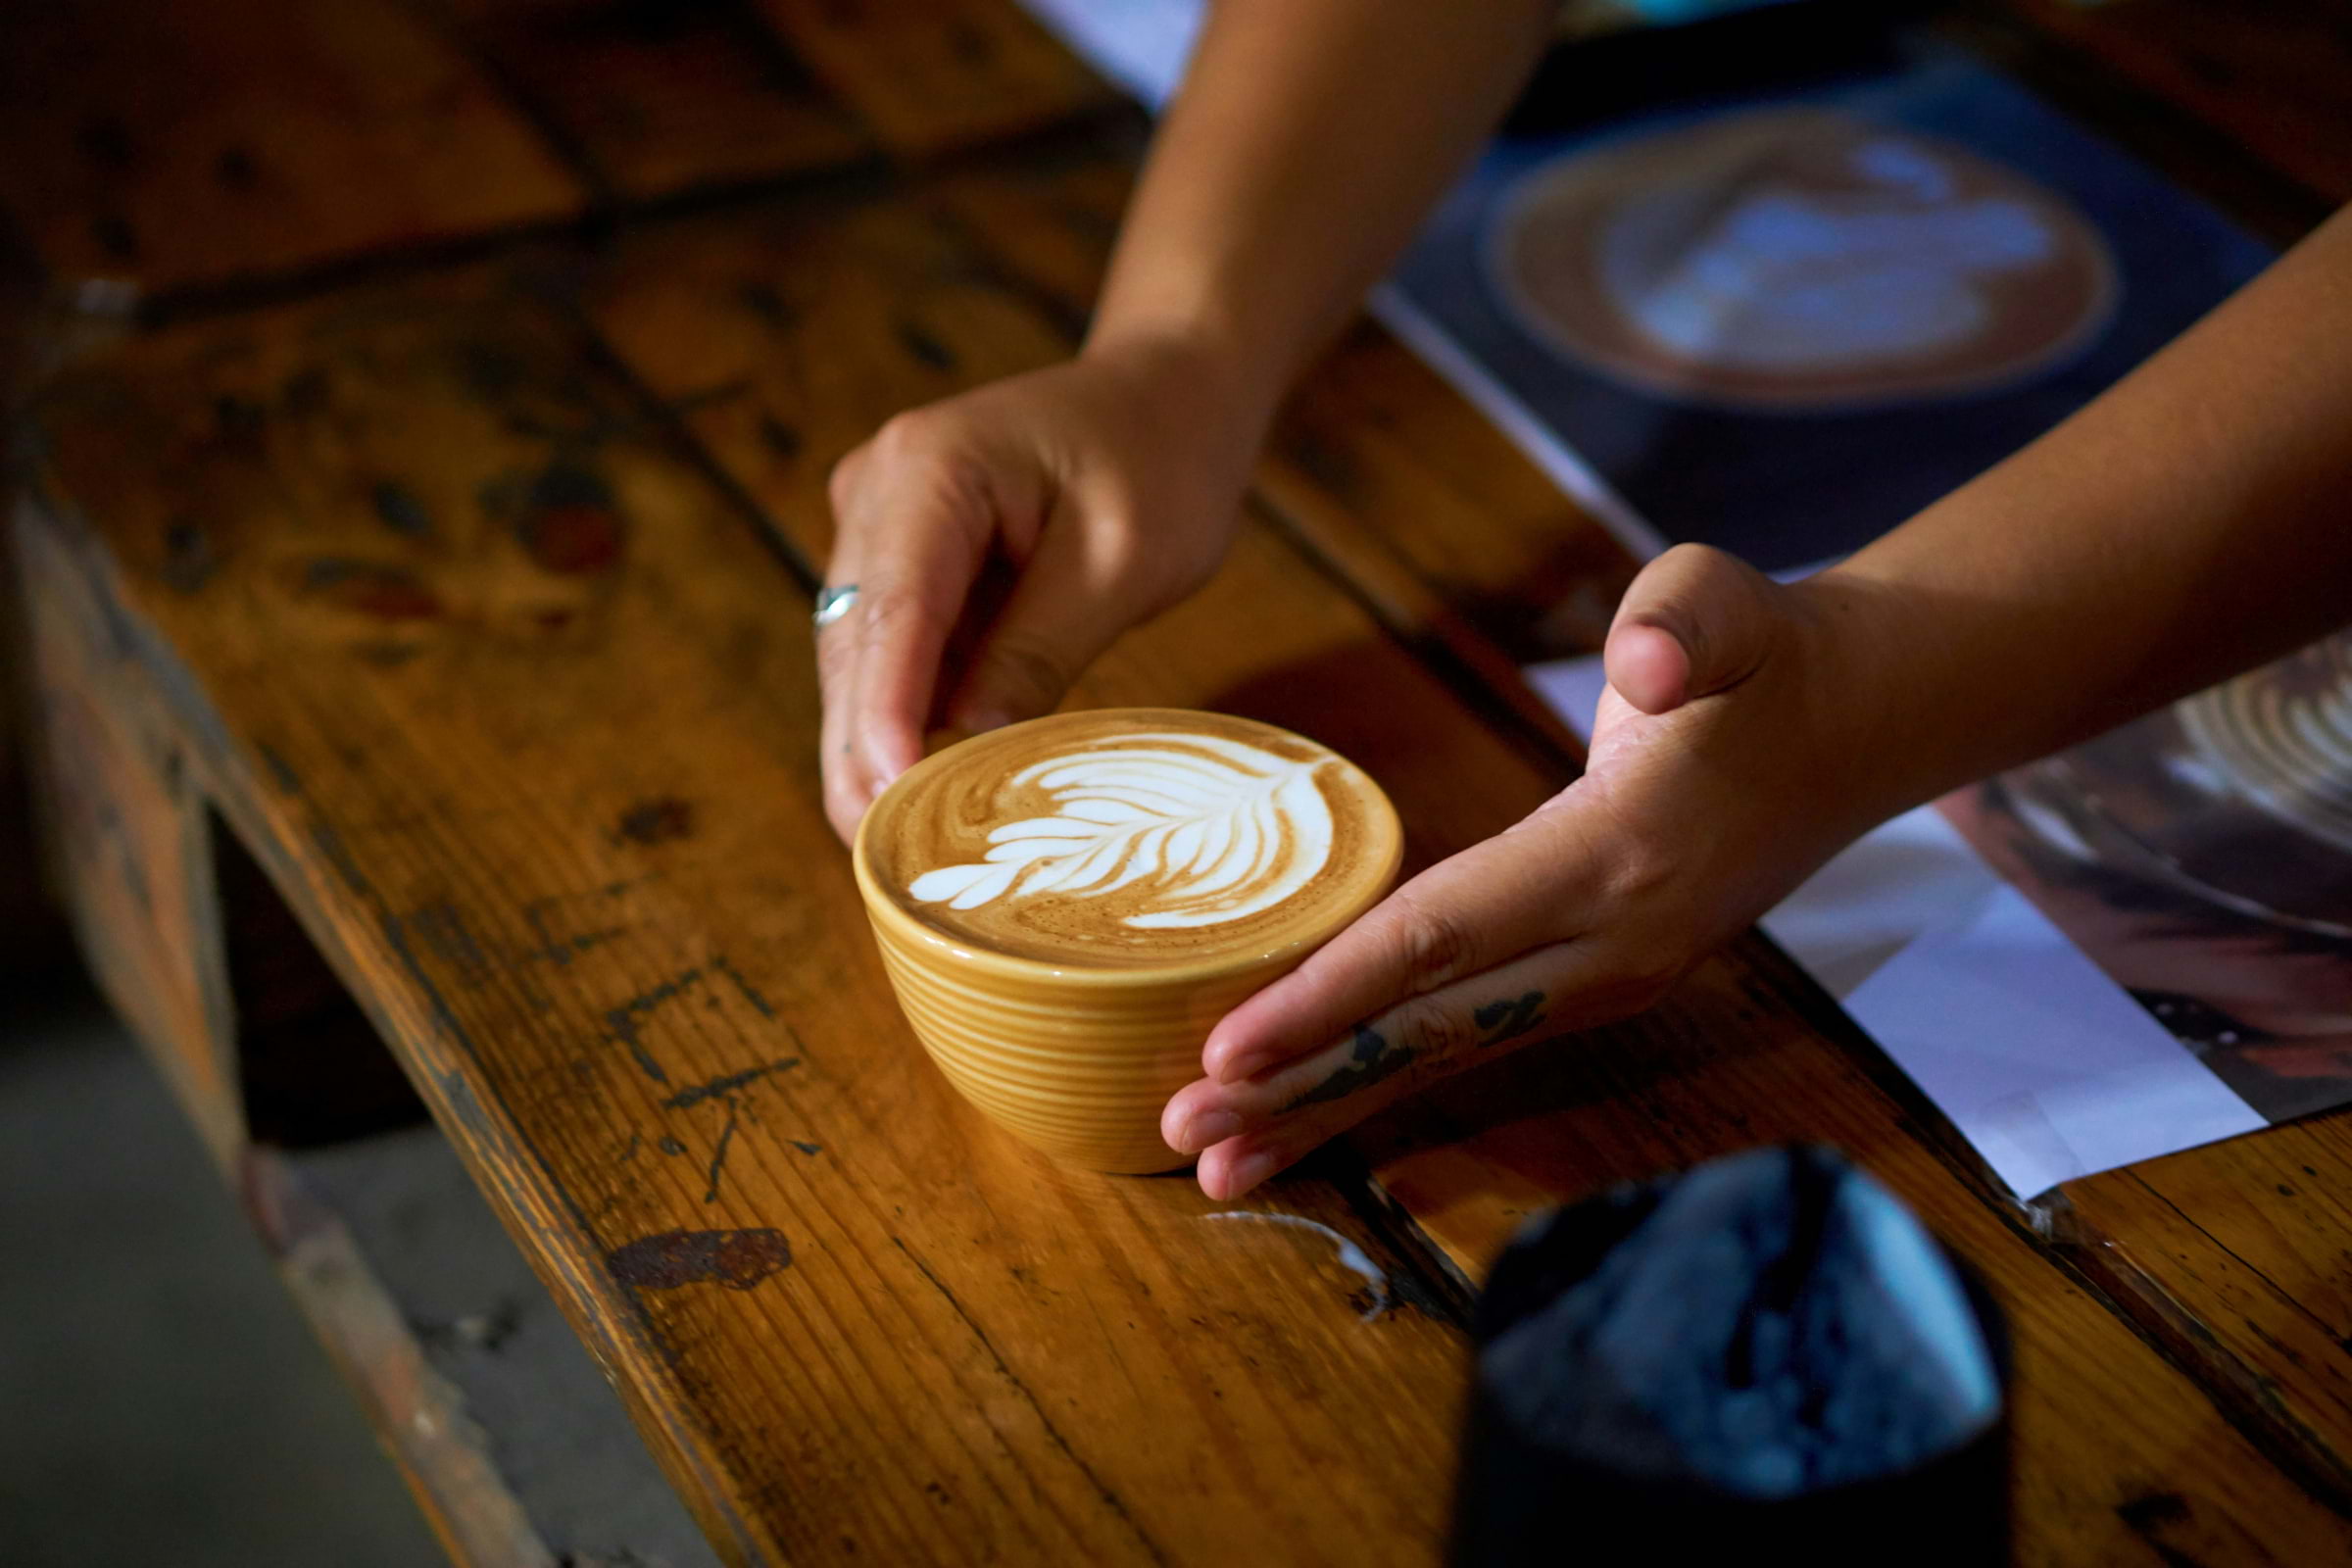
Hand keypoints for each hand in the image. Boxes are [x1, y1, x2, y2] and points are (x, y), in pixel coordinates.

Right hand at [818, 338, 1263, 842]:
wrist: (1165, 392)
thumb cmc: (1161, 460)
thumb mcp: (1120, 562)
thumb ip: (1040, 649)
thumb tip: (967, 746)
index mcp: (929, 468)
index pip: (893, 613)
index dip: (883, 717)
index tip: (882, 802)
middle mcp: (877, 491)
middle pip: (856, 648)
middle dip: (864, 754)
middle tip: (888, 865)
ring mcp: (877, 525)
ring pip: (861, 663)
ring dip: (880, 748)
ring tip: (906, 851)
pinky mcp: (901, 562)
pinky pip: (892, 657)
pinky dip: (908, 721)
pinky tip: (926, 796)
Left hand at [1160, 545, 1905, 1197]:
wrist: (1855, 726)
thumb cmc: (1766, 655)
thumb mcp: (1727, 603)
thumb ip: (1685, 621)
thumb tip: (1646, 661)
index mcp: (1617, 858)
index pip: (1445, 937)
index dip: (1332, 993)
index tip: (1228, 1045)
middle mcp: (1609, 947)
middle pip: (1426, 1030)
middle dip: (1301, 1087)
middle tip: (1183, 1134)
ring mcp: (1604, 979)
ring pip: (1443, 1058)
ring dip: (1328, 1110)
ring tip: (1217, 1163)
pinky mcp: (1591, 984)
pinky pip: (1468, 1045)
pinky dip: (1380, 1083)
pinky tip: (1305, 1118)